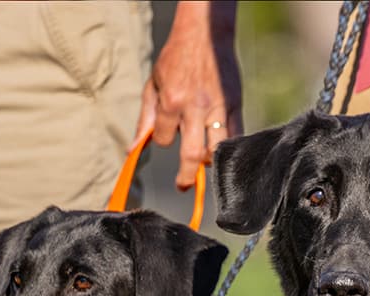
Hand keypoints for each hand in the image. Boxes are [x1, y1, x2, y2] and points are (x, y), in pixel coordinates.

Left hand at [136, 1, 241, 190]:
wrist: (204, 35)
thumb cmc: (175, 59)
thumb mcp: (153, 85)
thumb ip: (145, 119)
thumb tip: (133, 149)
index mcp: (171, 101)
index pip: (165, 139)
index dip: (164, 140)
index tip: (167, 136)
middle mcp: (195, 107)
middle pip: (194, 154)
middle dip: (188, 176)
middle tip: (184, 186)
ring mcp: (218, 107)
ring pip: (217, 149)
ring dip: (210, 161)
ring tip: (204, 163)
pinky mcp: (236, 104)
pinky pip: (235, 135)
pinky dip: (227, 147)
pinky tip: (221, 149)